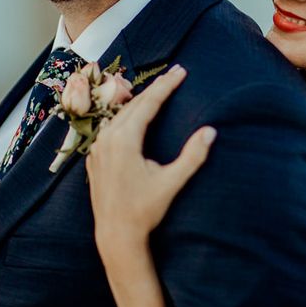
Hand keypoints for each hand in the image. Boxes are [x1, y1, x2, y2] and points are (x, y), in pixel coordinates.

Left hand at [86, 65, 216, 258]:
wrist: (116, 235)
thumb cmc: (144, 210)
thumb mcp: (171, 183)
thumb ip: (192, 156)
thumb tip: (211, 132)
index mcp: (125, 140)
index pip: (149, 103)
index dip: (166, 86)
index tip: (181, 71)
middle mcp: (107, 139)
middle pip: (134, 104)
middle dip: (156, 88)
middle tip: (175, 73)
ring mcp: (98, 148)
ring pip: (120, 114)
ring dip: (140, 100)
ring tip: (158, 90)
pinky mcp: (94, 157)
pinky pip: (111, 128)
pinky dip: (126, 116)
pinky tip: (135, 116)